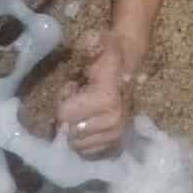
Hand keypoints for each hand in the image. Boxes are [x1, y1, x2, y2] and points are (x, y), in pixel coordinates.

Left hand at [54, 28, 144, 158]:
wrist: (129, 63)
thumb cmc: (108, 53)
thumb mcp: (95, 42)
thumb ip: (85, 46)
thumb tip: (81, 51)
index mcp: (106, 98)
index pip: (64, 115)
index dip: (62, 99)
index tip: (72, 86)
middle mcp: (114, 121)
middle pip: (69, 132)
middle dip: (66, 116)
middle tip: (76, 98)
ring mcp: (116, 134)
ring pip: (76, 144)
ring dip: (74, 127)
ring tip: (83, 109)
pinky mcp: (116, 143)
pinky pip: (88, 151)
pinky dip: (82, 138)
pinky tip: (88, 121)